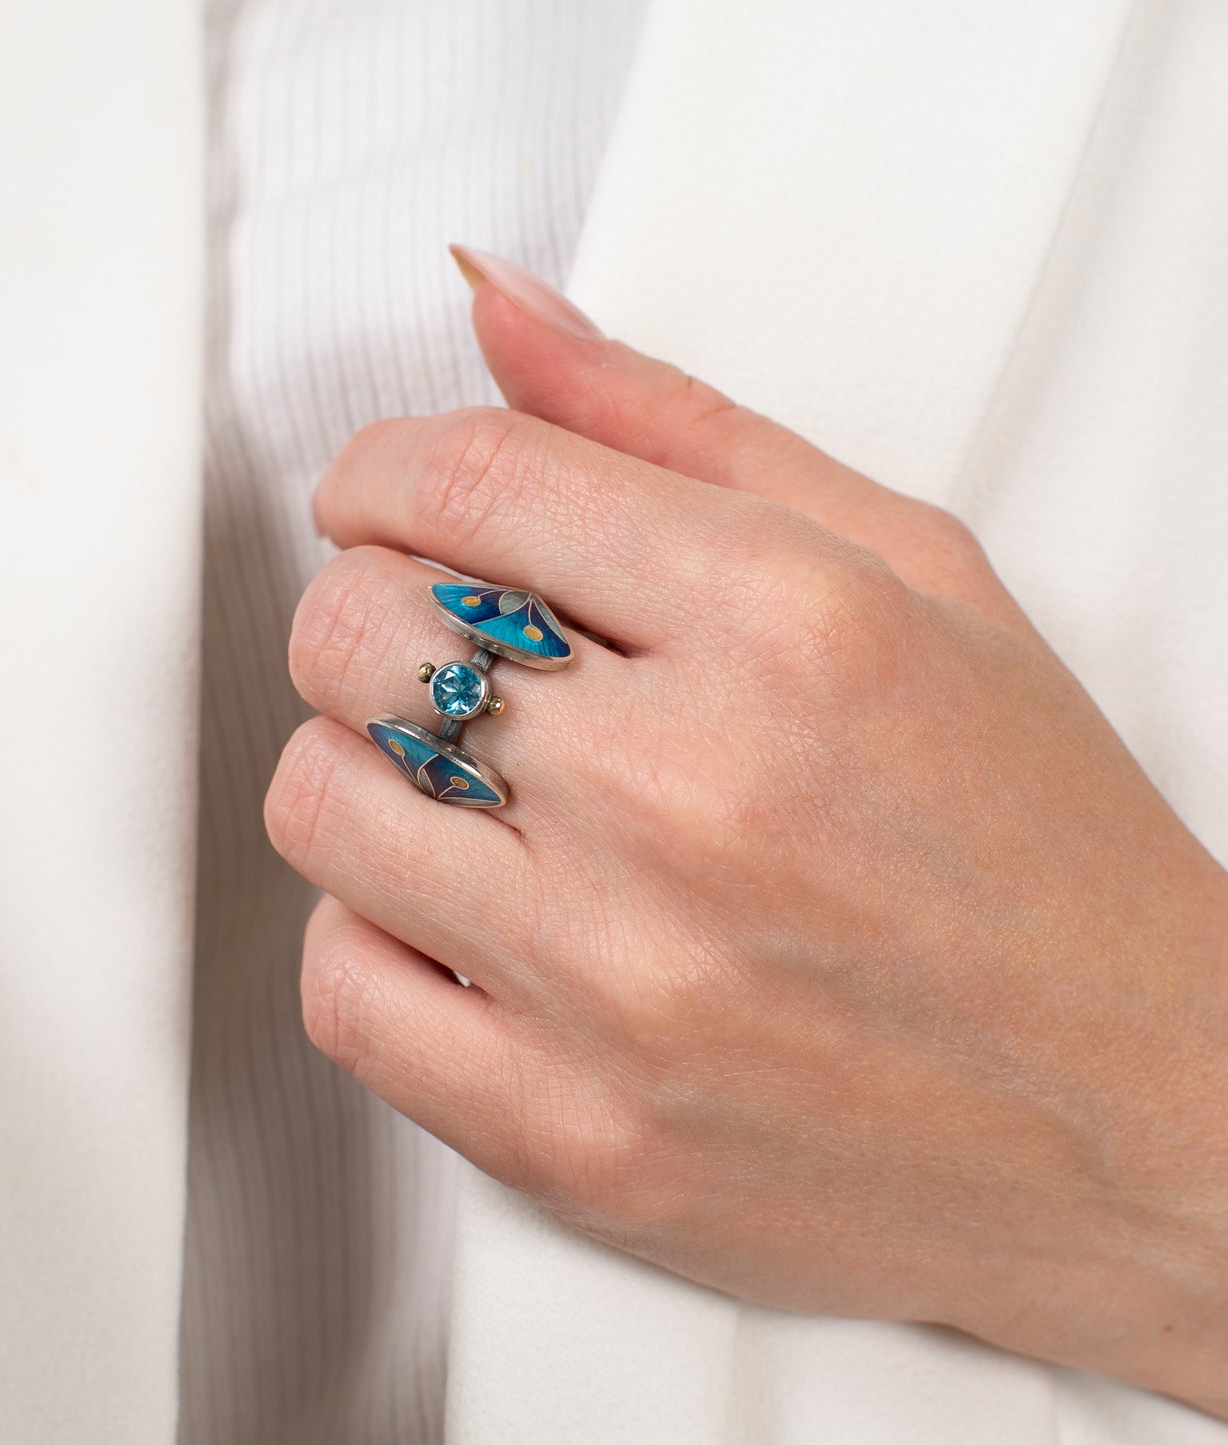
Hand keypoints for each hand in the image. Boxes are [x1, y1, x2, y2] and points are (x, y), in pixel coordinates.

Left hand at [264, 248, 1227, 1415]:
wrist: (1133, 1111)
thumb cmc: (1038, 853)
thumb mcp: (914, 574)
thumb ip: (680, 424)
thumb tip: (505, 315)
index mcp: (785, 626)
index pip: (457, 479)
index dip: (377, 474)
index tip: (379, 500)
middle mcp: (690, 799)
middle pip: (350, 631)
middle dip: (368, 609)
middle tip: (437, 641)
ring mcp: (620, 983)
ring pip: (315, 801)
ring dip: (361, 765)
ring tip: (464, 784)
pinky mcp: (574, 1133)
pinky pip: (341, 990)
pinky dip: (369, 931)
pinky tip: (459, 913)